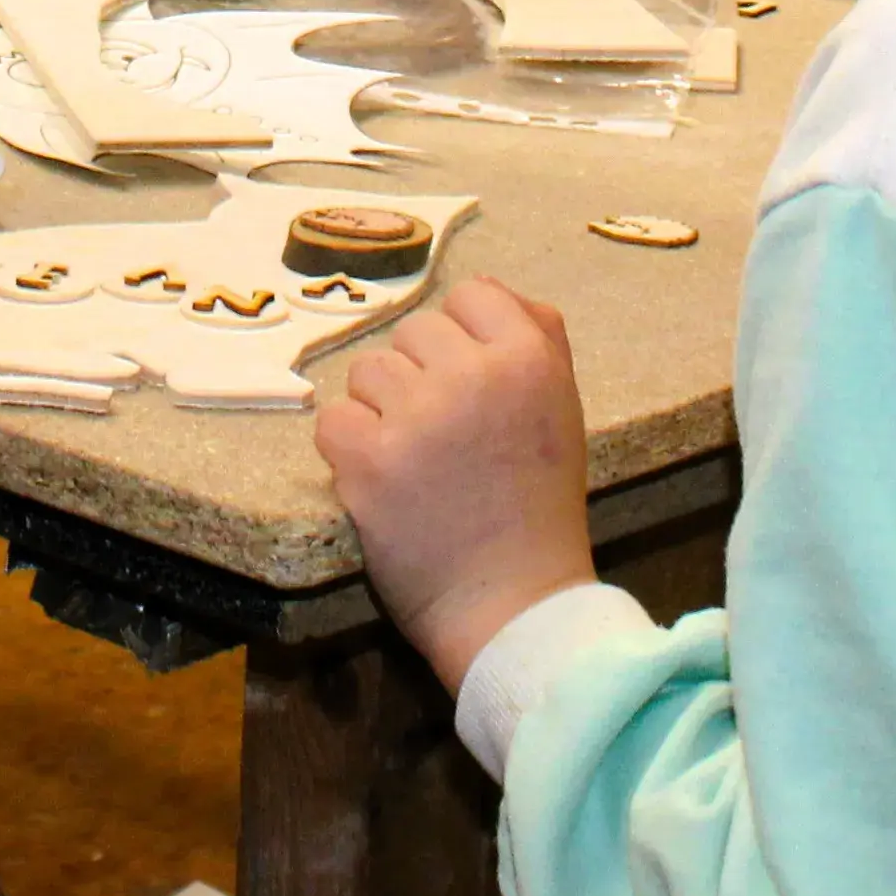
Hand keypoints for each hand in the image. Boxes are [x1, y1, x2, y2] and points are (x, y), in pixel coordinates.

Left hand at [311, 278, 597, 692]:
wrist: (514, 606)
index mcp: (530, 359)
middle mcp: (474, 376)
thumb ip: (538, 340)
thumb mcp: (563, 411)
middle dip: (420, 379)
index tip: (471, 387)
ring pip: (367, 372)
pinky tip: (382, 480)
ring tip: (414, 462)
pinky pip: (333, 419)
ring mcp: (418, 417)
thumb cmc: (538, 508)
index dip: (464, 340)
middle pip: (412, 333)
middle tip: (444, 437)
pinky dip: (348, 450)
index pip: (471, 296)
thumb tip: (491, 289)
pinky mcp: (369, 460)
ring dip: (381, 412)